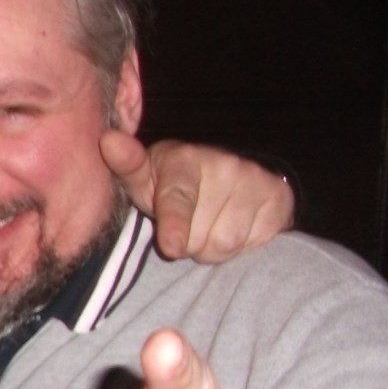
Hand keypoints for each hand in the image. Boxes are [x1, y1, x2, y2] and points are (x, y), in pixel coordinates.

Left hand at [103, 133, 293, 261]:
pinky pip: (252, 243)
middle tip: (187, 224)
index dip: (175, 224)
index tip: (172, 246)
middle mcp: (224, 165)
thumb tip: (108, 141)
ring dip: (212, 247)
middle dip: (189, 241)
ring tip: (209, 224)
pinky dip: (240, 245)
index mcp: (183, 161)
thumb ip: (126, 166)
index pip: (178, 198)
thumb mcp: (145, 177)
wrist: (230, 171)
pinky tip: (234, 223)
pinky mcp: (278, 197)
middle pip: (198, 238)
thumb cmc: (171, 182)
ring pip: (225, 244)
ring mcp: (254, 180)